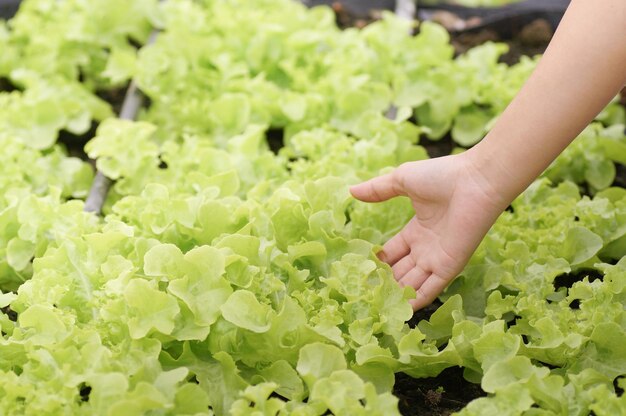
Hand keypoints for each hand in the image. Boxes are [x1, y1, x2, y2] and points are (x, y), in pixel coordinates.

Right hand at [350, 153, 506, 309]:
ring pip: (412, 283)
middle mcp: (426, 248)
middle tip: (364, 293)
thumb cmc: (442, 176)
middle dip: (385, 281)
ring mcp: (437, 258)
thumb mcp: (402, 180)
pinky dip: (416, 300)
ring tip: (376, 305)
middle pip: (401, 271)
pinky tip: (400, 312)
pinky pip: (431, 288)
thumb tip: (351, 190)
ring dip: (396, 293)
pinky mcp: (449, 266)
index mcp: (417, 229)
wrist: (475, 181)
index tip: (360, 269)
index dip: (379, 260)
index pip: (393, 252)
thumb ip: (378, 190)